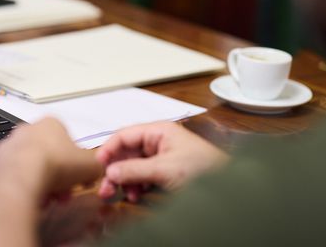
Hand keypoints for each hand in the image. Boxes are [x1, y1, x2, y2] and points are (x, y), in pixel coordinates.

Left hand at [0, 118, 101, 200]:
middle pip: (47, 154)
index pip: (66, 140)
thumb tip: (97, 170)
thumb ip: (97, 165)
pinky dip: (19, 186)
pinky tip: (27, 197)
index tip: (76, 177)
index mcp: (50, 124)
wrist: (21, 178)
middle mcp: (26, 130)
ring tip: (46, 199)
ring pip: (28, 166)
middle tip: (62, 193)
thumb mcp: (90, 165)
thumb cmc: (57, 165)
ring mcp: (7, 146)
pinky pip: (10, 176)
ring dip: (39, 181)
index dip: (73, 161)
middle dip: (57, 175)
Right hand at [95, 122, 227, 201]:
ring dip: (126, 180)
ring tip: (125, 195)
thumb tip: (110, 171)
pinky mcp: (166, 172)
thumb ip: (135, 170)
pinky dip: (137, 186)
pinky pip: (143, 177)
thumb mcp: (165, 169)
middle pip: (126, 153)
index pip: (124, 135)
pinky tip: (136, 195)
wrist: (228, 186)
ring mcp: (162, 157)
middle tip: (105, 189)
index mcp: (158, 131)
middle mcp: (158, 141)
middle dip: (115, 170)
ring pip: (133, 166)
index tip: (97, 166)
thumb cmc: (203, 168)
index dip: (108, 150)